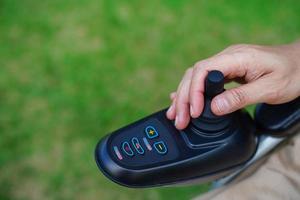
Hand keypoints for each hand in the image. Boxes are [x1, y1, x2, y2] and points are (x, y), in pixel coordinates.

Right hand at [166, 42, 299, 129]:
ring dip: (184, 96)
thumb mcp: (270, 88)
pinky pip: (204, 80)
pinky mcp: (227, 71)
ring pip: (195, 77)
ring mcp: (226, 63)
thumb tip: (214, 108)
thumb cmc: (292, 73)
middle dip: (183, 98)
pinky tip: (184, 101)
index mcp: (236, 58)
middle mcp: (227, 58)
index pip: (203, 70)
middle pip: (194, 75)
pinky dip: (192, 92)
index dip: (193, 91)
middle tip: (179, 120)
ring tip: (176, 115)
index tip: (194, 112)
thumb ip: (241, 97)